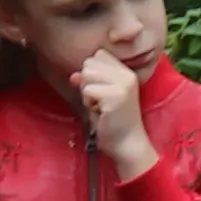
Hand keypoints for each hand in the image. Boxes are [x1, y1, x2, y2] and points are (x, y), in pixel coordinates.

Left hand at [65, 49, 158, 178]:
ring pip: (86, 74)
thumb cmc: (113, 122)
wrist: (127, 144)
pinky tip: (100, 113)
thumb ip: (88, 82)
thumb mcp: (100, 96)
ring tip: (99, 106)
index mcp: (126, 72)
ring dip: (87, 92)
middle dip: (87, 82)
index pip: (98, 55)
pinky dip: (88, 103)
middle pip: (90, 62)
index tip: (101, 91)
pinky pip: (87, 90)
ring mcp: (122, 85)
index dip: (92, 72)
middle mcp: (127, 75)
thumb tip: (73, 75)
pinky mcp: (115, 96)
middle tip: (99, 101)